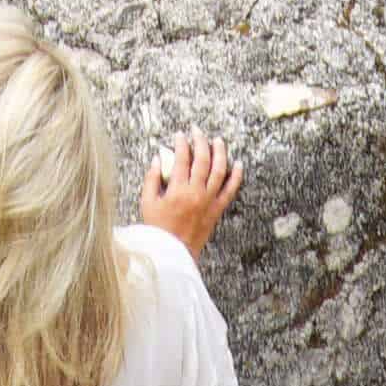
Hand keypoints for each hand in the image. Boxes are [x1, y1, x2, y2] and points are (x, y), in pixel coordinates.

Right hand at [140, 127, 242, 258]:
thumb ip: (152, 178)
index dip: (181, 143)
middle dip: (200, 141)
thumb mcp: (147, 202)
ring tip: (218, 141)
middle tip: (197, 131)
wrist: (172, 254)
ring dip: (220, 153)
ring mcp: (209, 202)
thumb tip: (158, 159)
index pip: (181, 158)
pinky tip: (238, 164)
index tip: (180, 135)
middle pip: (202, 160)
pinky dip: (235, 176)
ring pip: (219, 171)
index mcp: (177, 190)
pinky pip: (230, 191)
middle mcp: (196, 193)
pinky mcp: (216, 211)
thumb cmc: (157, 229)